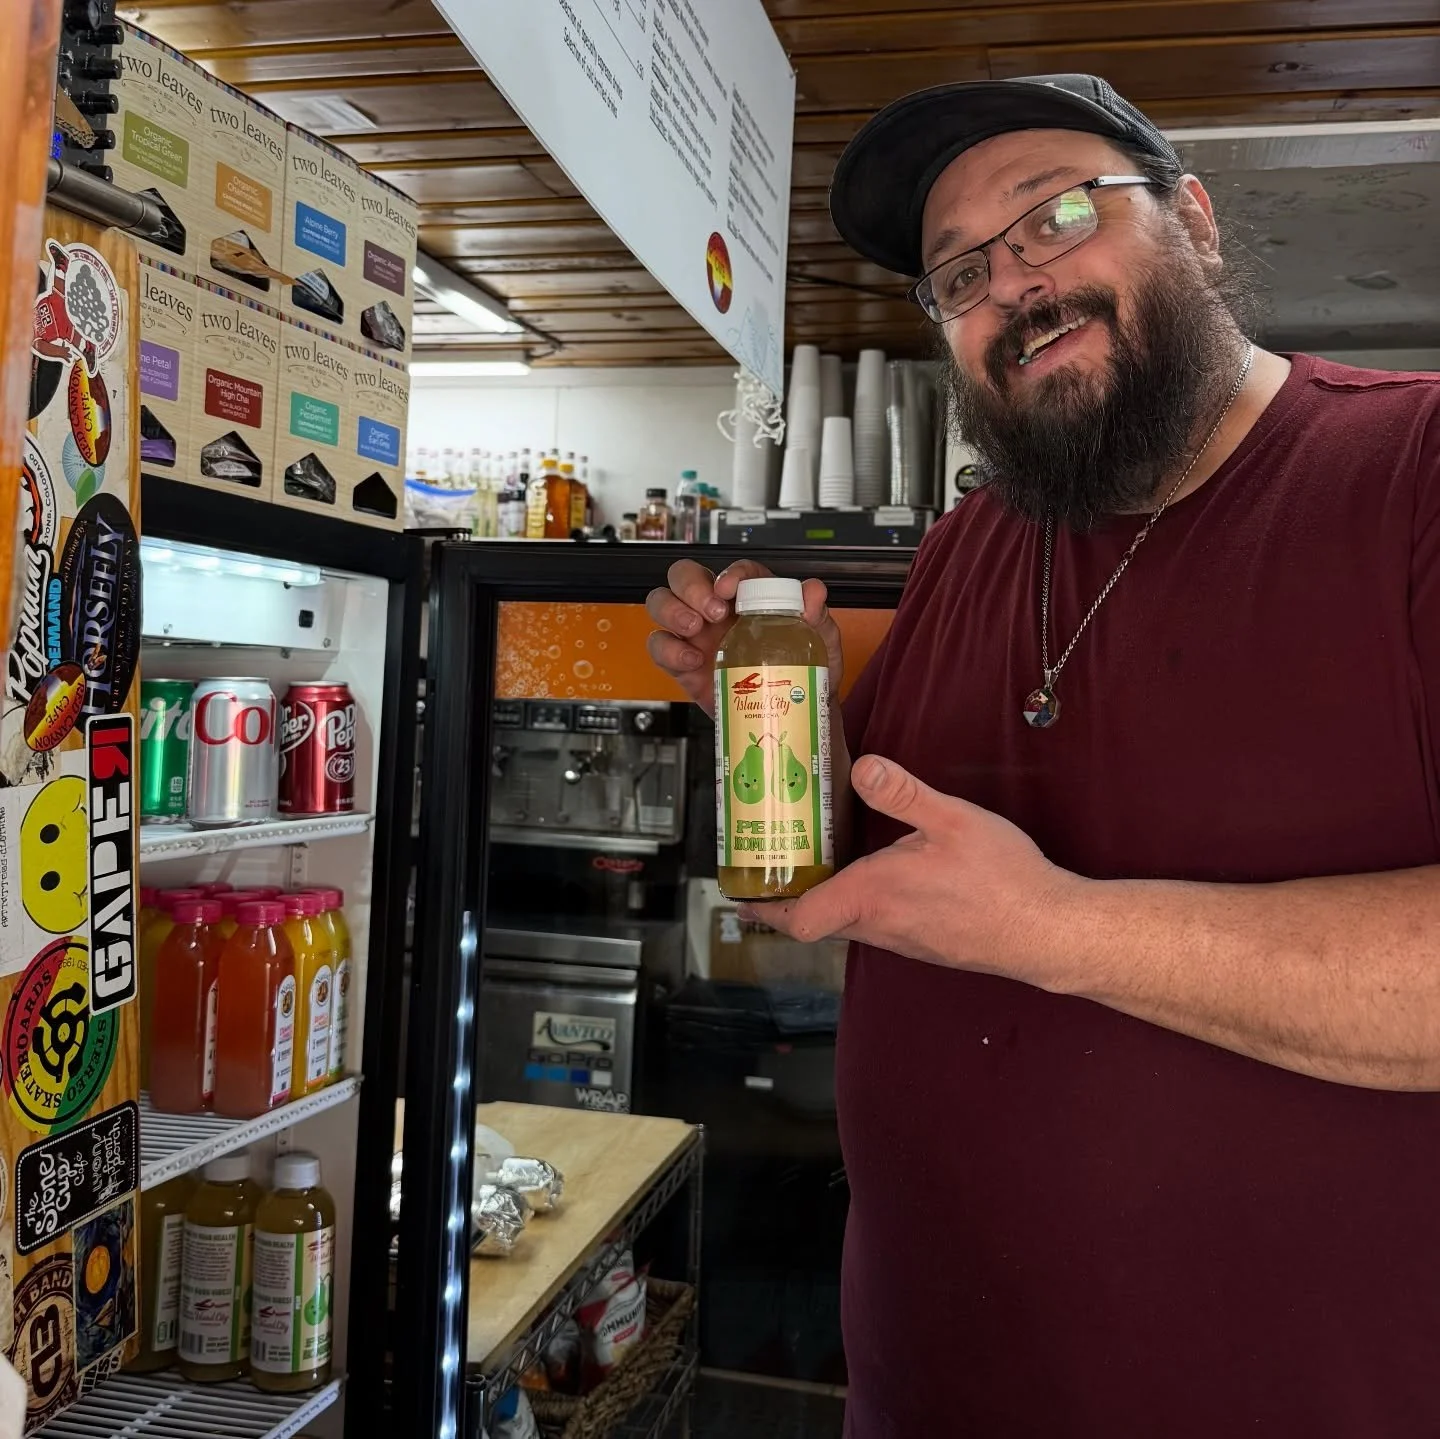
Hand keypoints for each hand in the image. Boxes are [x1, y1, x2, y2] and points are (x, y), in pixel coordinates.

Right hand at [645, 559, 842, 715]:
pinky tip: (692, 659)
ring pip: (662, 603)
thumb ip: (816, 614)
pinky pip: (660, 647)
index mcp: (749, 597)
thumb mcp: (819, 640)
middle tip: (713, 609)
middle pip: (683, 575)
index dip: (730, 572)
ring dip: (672, 610)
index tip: (730, 587)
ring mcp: (695, 635)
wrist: (789, 713)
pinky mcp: (682, 663)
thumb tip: (813, 592)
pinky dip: (669, 649)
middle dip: (690, 586)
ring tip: (694, 628)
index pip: (734, 571)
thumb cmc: (803, 670)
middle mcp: (716, 610)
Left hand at [745, 754, 1083, 983]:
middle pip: (817, 923)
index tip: (743, 895)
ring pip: (849, 925)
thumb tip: (862, 768)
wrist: (1049, 933)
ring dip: (828, 902)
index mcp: (872, 896)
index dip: (765, 909)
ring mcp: (904, 942)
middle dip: (790, 900)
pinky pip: (880, 928)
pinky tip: (882, 881)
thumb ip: (903, 793)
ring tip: (820, 867)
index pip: (799, 918)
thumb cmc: (1003, 882)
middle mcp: (880, 927)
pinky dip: (864, 907)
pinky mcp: (927, 947)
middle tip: (774, 869)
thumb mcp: (952, 821)